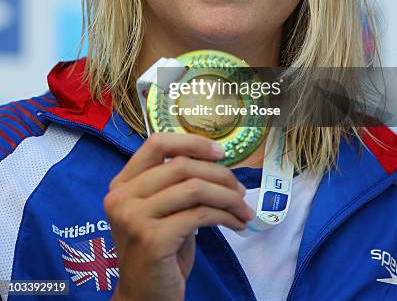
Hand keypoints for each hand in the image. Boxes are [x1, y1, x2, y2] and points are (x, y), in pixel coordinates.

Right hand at [104, 133, 252, 300]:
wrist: (145, 298)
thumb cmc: (160, 252)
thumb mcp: (163, 211)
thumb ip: (177, 184)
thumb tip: (218, 162)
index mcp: (122, 184)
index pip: (156, 143)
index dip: (192, 142)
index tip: (220, 152)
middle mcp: (122, 197)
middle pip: (181, 165)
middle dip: (219, 174)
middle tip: (240, 189)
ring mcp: (133, 217)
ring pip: (194, 188)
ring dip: (228, 197)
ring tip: (242, 209)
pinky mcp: (151, 238)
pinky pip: (200, 214)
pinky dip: (225, 215)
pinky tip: (235, 224)